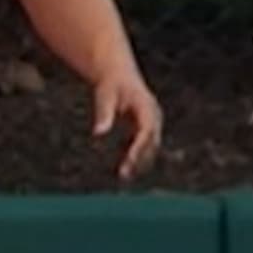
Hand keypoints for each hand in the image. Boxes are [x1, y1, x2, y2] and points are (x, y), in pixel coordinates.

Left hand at [92, 65, 164, 180]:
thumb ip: (103, 114)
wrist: (118, 74)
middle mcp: (154, 116)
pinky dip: (134, 157)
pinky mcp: (146, 128)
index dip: (139, 147)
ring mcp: (152, 122)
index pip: (146, 130)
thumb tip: (98, 133)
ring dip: (139, 162)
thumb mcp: (105, 96)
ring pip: (150, 147)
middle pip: (151, 142)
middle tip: (123, 174)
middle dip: (139, 159)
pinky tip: (123, 169)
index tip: (128, 160)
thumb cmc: (110, 84)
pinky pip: (143, 146)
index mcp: (146, 106)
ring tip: (123, 177)